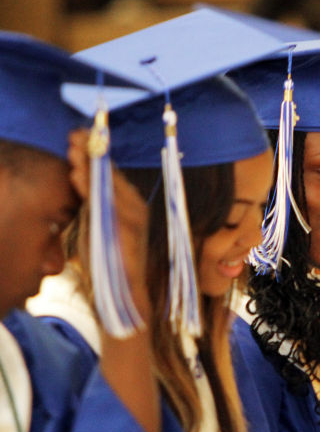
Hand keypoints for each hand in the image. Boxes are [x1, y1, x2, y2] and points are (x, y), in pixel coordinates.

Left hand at [68, 129, 150, 317]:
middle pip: (110, 174)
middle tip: (74, 133)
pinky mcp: (128, 230)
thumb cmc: (109, 264)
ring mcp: (133, 218)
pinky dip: (91, 187)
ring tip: (72, 147)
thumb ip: (92, 204)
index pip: (109, 173)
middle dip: (92, 152)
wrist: (125, 298)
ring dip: (89, 164)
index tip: (77, 134)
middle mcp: (135, 208)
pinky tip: (76, 174)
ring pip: (109, 184)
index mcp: (129, 206)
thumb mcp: (97, 227)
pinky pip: (106, 203)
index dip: (94, 152)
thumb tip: (79, 175)